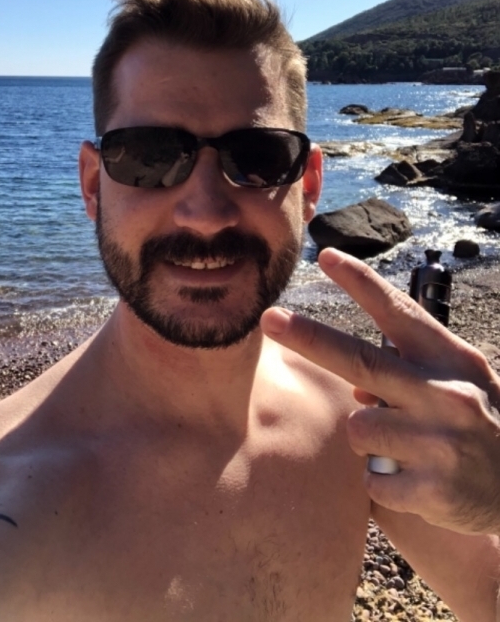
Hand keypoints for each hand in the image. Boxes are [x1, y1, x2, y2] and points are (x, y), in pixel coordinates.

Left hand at [260, 247, 499, 535]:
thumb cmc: (483, 430)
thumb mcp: (460, 387)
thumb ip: (411, 373)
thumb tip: (357, 387)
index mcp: (452, 361)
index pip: (400, 314)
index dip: (361, 283)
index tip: (327, 256)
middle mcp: (446, 394)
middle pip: (359, 360)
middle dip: (308, 337)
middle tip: (269, 319)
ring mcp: (440, 442)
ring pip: (359, 426)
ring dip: (370, 440)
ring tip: (408, 452)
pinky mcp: (432, 489)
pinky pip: (372, 479)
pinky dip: (384, 484)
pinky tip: (418, 485)